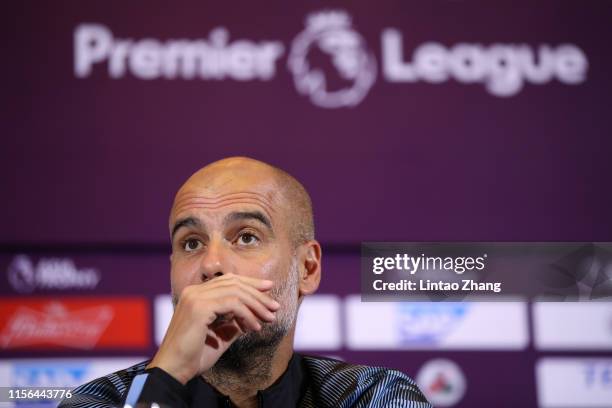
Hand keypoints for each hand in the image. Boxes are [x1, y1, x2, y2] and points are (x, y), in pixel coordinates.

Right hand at [147, 273, 279, 384]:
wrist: (173, 369)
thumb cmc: (194, 356)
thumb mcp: (220, 335)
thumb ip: (234, 322)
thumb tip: (253, 315)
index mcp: (195, 294)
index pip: (227, 281)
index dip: (250, 283)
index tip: (268, 289)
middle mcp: (194, 291)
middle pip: (234, 283)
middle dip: (258, 294)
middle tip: (275, 306)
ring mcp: (195, 297)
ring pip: (235, 292)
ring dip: (256, 305)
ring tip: (269, 318)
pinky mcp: (199, 307)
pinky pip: (232, 304)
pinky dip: (247, 315)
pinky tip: (254, 327)